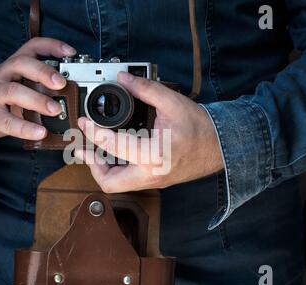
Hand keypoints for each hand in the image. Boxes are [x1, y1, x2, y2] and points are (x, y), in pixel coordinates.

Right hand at [0, 37, 75, 148]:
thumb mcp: (16, 88)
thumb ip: (37, 88)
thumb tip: (70, 96)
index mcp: (11, 67)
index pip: (30, 47)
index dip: (51, 46)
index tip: (70, 52)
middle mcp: (1, 76)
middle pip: (20, 64)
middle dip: (43, 71)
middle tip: (62, 83)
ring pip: (13, 91)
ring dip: (37, 100)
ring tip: (56, 109)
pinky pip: (7, 122)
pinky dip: (25, 128)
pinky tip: (40, 132)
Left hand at [75, 72, 223, 192]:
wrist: (221, 146)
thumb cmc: (201, 128)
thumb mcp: (173, 103)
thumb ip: (145, 89)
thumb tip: (124, 79)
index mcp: (153, 155)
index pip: (113, 145)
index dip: (93, 132)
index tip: (84, 121)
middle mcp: (151, 174)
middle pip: (109, 183)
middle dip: (92, 165)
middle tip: (85, 148)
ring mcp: (153, 181)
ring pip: (118, 185)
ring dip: (103, 169)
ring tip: (94, 150)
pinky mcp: (155, 180)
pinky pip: (129, 180)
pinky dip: (116, 169)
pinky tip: (114, 153)